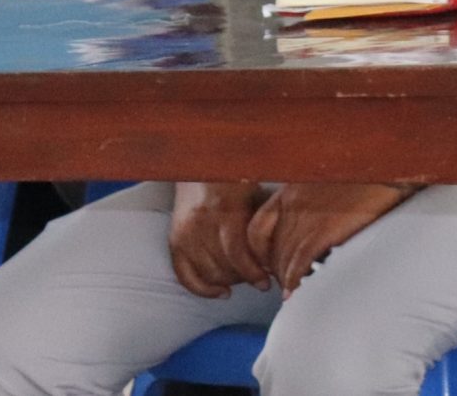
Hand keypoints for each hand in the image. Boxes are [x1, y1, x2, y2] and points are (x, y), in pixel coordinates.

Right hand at [168, 181, 271, 298]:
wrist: (199, 165)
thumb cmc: (235, 178)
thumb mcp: (255, 193)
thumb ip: (264, 221)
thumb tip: (282, 251)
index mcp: (225, 209)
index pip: (238, 253)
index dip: (253, 272)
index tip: (266, 282)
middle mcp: (201, 223)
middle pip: (223, 267)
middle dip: (243, 278)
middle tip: (260, 280)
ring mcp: (185, 233)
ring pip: (207, 273)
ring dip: (228, 282)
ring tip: (244, 281)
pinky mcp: (174, 240)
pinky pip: (184, 275)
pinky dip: (203, 289)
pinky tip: (221, 292)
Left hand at [244, 181, 416, 294]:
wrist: (391, 169)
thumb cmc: (367, 178)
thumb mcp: (329, 184)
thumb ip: (313, 205)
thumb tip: (311, 235)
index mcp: (292, 190)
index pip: (258, 228)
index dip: (260, 253)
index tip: (269, 265)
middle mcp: (294, 202)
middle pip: (271, 248)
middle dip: (277, 270)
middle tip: (288, 284)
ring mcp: (307, 215)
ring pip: (283, 258)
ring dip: (285, 279)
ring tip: (295, 292)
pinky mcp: (324, 228)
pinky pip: (299, 262)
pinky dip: (295, 280)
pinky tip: (298, 290)